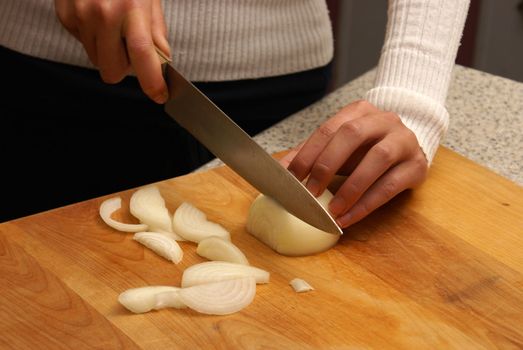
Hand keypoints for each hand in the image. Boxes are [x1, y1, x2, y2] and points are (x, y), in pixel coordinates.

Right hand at [54, 0, 169, 102]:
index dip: (152, 82)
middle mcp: (103, 15)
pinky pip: (83, 43)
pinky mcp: (65, 16)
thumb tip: (162, 64)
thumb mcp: (150, 0)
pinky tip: (97, 17)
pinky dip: (93, 37)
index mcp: (131, 9)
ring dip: (108, 51)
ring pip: (97, 60)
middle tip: (130, 51)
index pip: (142, 57)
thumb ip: (157, 34)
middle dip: (123, 69)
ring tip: (113, 26)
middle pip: (112, 71)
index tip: (160, 95)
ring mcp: (80, 16)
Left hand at [281, 100, 427, 228]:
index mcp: (359, 111)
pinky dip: (367, 203)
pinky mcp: (417, 166)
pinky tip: (349, 217)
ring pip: (378, 158)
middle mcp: (383, 120)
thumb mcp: (339, 147)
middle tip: (310, 192)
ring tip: (332, 210)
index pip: (328, 129)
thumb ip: (312, 154)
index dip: (307, 153)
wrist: (410, 147)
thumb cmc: (367, 148)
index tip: (291, 178)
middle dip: (326, 165)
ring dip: (351, 187)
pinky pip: (391, 185)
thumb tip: (280, 169)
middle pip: (352, 135)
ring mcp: (404, 141)